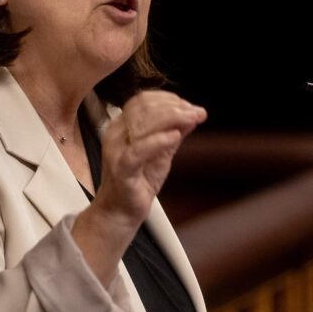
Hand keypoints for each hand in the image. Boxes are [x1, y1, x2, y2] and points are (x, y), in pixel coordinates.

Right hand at [91, 90, 206, 230]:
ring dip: (173, 118)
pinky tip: (176, 136)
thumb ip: (174, 132)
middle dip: (175, 107)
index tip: (191, 107)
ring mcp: (116, 151)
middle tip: (197, 112)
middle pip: (144, 107)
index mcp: (121, 126)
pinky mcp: (121, 169)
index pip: (142, 101)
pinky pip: (139, 150)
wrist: (121, 212)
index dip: (169, 99)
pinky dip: (159, 140)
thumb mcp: (161, 152)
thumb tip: (194, 114)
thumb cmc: (138, 182)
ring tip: (193, 118)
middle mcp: (115, 134)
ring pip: (143, 124)